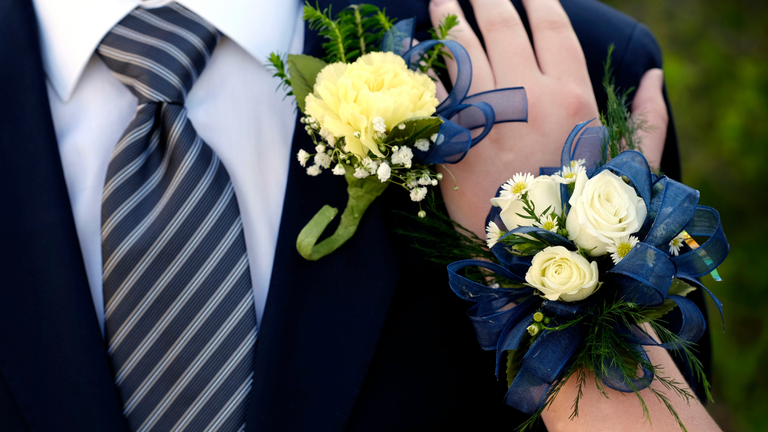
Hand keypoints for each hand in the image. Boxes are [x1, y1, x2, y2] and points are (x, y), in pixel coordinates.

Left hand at [429, 0, 667, 238]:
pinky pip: (431, 92)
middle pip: (501, 25)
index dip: (536, 2)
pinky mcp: (449, 142)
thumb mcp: (632, 169)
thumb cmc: (586, 219)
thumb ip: (649, 120)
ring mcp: (484, 117)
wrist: (533, 265)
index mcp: (572, 97)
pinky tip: (418, 52)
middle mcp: (528, 97)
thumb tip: (655, 77)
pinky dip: (422, 70)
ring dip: (448, 17)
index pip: (552, 28)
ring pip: (461, 48)